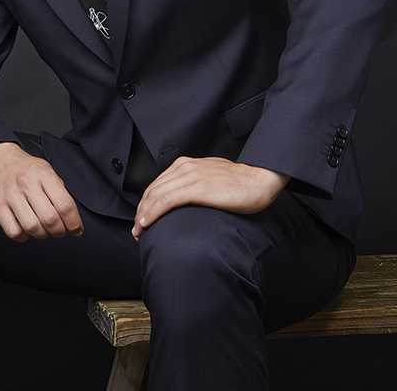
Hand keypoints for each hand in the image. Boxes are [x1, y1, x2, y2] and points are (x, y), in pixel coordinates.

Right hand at [0, 141, 83, 241]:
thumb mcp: (46, 169)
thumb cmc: (24, 167)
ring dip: (42, 234)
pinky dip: (23, 236)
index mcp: (44, 174)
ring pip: (32, 227)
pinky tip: (26, 229)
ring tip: (43, 230)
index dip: (74, 222)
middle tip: (60, 230)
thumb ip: (58, 188)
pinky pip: (14, 231)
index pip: (65, 204)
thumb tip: (70, 213)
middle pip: (50, 219)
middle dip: (59, 231)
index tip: (76, 229)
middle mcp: (27, 184)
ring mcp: (10, 195)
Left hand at [131, 156, 288, 240]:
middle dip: (140, 211)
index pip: (156, 185)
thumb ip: (194, 184)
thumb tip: (183, 200)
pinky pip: (166, 200)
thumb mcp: (209, 178)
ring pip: (155, 195)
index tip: (142, 220)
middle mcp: (184, 167)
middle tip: (137, 230)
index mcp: (185, 165)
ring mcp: (190, 176)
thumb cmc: (239, 183)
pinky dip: (153, 212)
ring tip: (139, 231)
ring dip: (143, 215)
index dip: (145, 203)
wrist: (259, 179)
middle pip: (152, 190)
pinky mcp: (197, 187)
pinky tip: (147, 223)